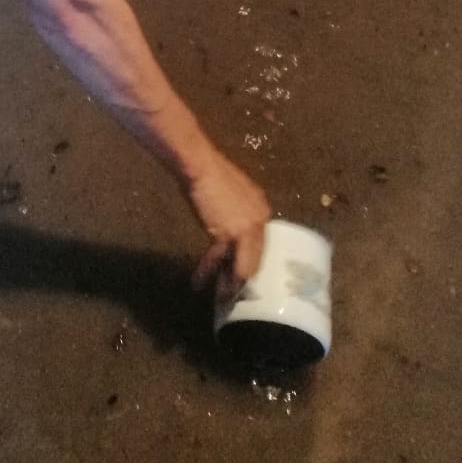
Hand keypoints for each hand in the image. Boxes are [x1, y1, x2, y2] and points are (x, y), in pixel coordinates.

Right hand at [185, 151, 270, 302]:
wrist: (199, 165)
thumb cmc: (210, 174)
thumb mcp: (229, 195)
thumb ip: (235, 213)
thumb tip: (229, 232)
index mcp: (262, 209)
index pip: (261, 243)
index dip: (251, 260)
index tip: (243, 275)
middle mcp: (260, 220)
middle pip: (255, 257)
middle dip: (244, 278)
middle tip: (234, 294)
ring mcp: (248, 228)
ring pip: (242, 264)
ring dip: (230, 283)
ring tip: (222, 297)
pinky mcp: (231, 234)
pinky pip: (220, 260)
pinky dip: (209, 271)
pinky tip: (199, 282)